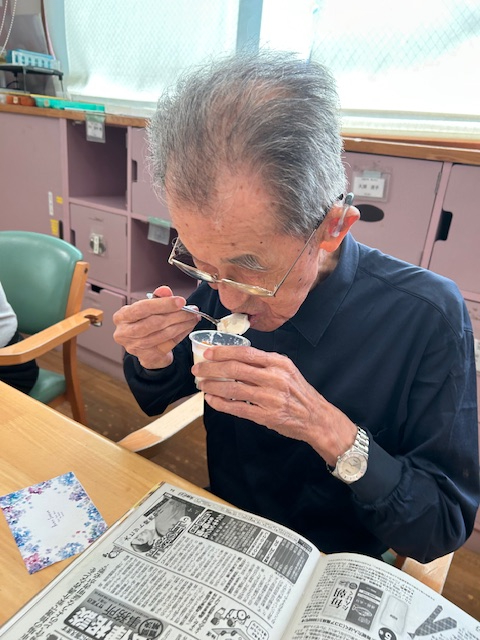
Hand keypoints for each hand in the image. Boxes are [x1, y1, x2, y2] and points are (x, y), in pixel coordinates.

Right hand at [113, 285, 198, 368]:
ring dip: (182, 325)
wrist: (144, 347)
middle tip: (191, 310)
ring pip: (163, 334)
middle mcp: (124, 333)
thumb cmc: (144, 322)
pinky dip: (181, 334)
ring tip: (193, 317)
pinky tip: (188, 327)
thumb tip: (165, 290)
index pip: (142, 308)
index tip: (180, 301)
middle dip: (176, 315)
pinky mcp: (147, 357)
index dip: (163, 304)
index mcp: (121, 317)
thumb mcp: (147, 307)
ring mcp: (135, 347)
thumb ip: (157, 297)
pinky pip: (169, 344)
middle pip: (154, 323)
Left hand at [193, 346, 356, 464]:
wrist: (317, 418)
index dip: (223, 351)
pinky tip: (211, 400)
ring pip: (233, 388)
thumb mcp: (286, 370)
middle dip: (212, 368)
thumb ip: (264, 364)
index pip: (245, 352)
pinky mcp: (267, 416)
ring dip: (213, 386)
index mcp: (278, 363)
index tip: (209, 352)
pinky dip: (221, 404)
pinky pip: (238, 408)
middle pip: (235, 369)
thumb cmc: (299, 393)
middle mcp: (275, 378)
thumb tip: (233, 359)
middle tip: (198, 369)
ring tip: (202, 384)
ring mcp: (270, 398)